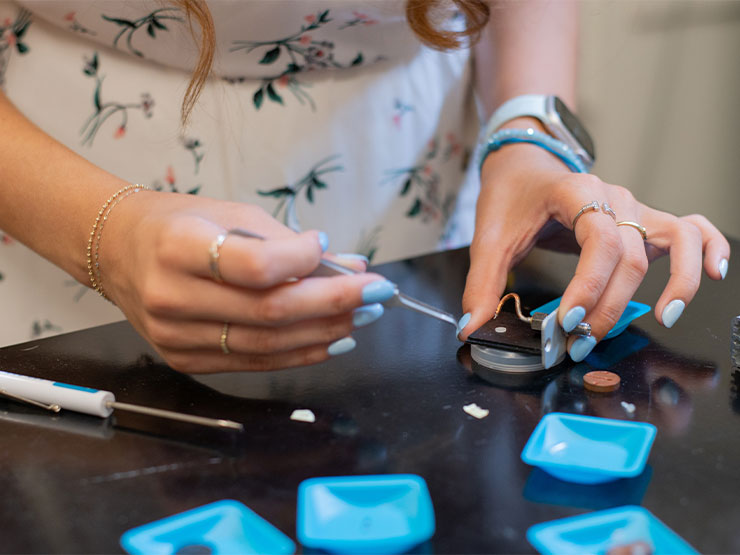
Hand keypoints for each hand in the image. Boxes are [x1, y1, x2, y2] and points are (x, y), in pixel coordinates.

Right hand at [97, 191, 390, 372]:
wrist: (120, 251)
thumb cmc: (179, 224)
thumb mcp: (232, 216)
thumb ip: (288, 243)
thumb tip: (349, 266)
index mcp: (178, 247)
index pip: (255, 265)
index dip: (305, 262)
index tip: (336, 251)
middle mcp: (171, 297)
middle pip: (270, 312)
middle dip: (334, 303)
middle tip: (377, 293)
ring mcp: (175, 337)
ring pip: (267, 344)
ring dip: (325, 331)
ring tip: (363, 315)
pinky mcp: (186, 360)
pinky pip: (254, 361)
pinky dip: (299, 352)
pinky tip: (332, 339)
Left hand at [457, 142, 729, 361]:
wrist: (524, 163)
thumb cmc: (510, 196)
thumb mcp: (489, 237)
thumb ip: (482, 283)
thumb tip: (473, 328)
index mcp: (576, 193)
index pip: (600, 240)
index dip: (590, 284)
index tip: (569, 320)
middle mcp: (614, 197)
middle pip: (631, 257)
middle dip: (609, 306)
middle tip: (579, 342)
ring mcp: (633, 207)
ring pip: (676, 239)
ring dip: (676, 282)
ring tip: (663, 317)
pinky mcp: (641, 220)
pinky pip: (691, 229)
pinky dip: (710, 249)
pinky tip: (715, 275)